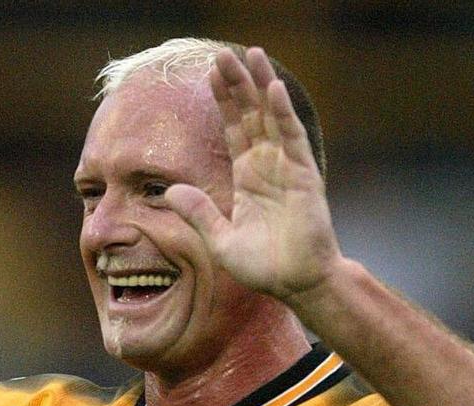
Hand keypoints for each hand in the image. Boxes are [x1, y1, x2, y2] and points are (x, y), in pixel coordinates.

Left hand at [165, 48, 341, 301]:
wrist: (297, 283)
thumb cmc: (264, 267)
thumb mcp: (220, 240)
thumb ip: (198, 213)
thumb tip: (170, 190)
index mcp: (249, 177)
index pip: (233, 130)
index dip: (223, 102)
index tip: (210, 75)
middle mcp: (268, 166)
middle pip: (251, 115)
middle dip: (238, 84)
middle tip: (224, 53)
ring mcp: (287, 167)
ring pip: (272, 117)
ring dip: (261, 86)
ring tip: (251, 55)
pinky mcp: (303, 175)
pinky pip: (292, 138)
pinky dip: (284, 113)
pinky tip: (273, 89)